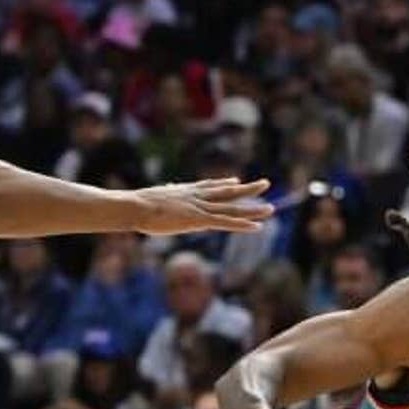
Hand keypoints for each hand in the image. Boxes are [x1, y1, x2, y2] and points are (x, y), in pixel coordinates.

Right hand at [133, 178, 273, 234]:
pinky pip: (226, 223)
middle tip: (266, 183)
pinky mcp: (200, 220)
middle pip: (228, 192)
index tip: (235, 181)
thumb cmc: (137, 206)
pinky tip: (257, 227)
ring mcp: (200, 208)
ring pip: (232, 208)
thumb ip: (157, 199)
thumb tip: (151, 199)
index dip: (224, 184)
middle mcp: (197, 197)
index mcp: (186, 192)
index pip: (209, 186)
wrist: (136, 205)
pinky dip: (242, 225)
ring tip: (271, 208)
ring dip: (252, 209)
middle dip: (248, 189)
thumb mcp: (149, 200)